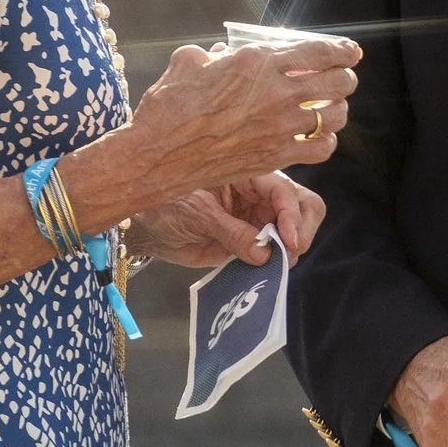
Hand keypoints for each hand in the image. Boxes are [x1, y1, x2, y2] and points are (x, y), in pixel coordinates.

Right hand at [119, 34, 358, 201]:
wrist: (158, 155)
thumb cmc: (168, 106)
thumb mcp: (188, 62)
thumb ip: (214, 53)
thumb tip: (225, 54)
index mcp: (256, 62)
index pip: (318, 52)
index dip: (342, 50)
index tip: (351, 51)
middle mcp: (275, 92)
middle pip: (335, 82)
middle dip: (345, 77)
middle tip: (343, 77)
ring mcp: (278, 126)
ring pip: (333, 115)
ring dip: (338, 108)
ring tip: (334, 106)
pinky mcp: (275, 156)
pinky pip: (320, 148)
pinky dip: (326, 141)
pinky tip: (319, 137)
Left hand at [126, 173, 324, 267]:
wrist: (145, 229)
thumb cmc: (165, 206)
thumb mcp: (197, 214)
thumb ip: (231, 232)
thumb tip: (265, 254)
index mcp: (247, 175)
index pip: (283, 190)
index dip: (292, 214)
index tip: (288, 241)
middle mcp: (258, 195)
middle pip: (302, 205)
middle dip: (301, 229)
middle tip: (288, 254)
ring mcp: (257, 219)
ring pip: (294, 229)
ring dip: (292, 248)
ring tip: (277, 265)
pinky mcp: (250, 242)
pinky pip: (273, 252)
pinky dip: (276, 263)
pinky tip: (267, 272)